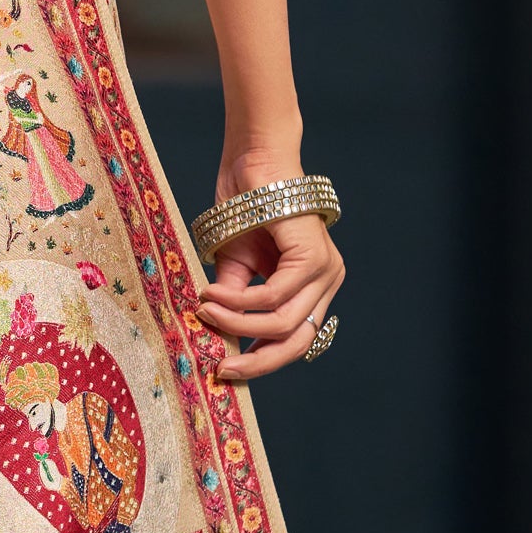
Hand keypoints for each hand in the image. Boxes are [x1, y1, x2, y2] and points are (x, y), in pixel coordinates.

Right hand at [194, 202, 341, 383]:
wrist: (252, 161)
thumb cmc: (244, 208)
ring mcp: (326, 270)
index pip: (294, 340)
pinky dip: (241, 301)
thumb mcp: (236, 265)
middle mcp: (327, 282)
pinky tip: (214, 295)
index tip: (225, 371)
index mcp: (312, 288)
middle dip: (257, 362)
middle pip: (297, 342)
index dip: (262, 362)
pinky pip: (276, 295)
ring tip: (204, 312)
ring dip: (237, 323)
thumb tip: (219, 338)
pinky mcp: (314, 256)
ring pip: (284, 322)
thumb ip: (237, 301)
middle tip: (220, 368)